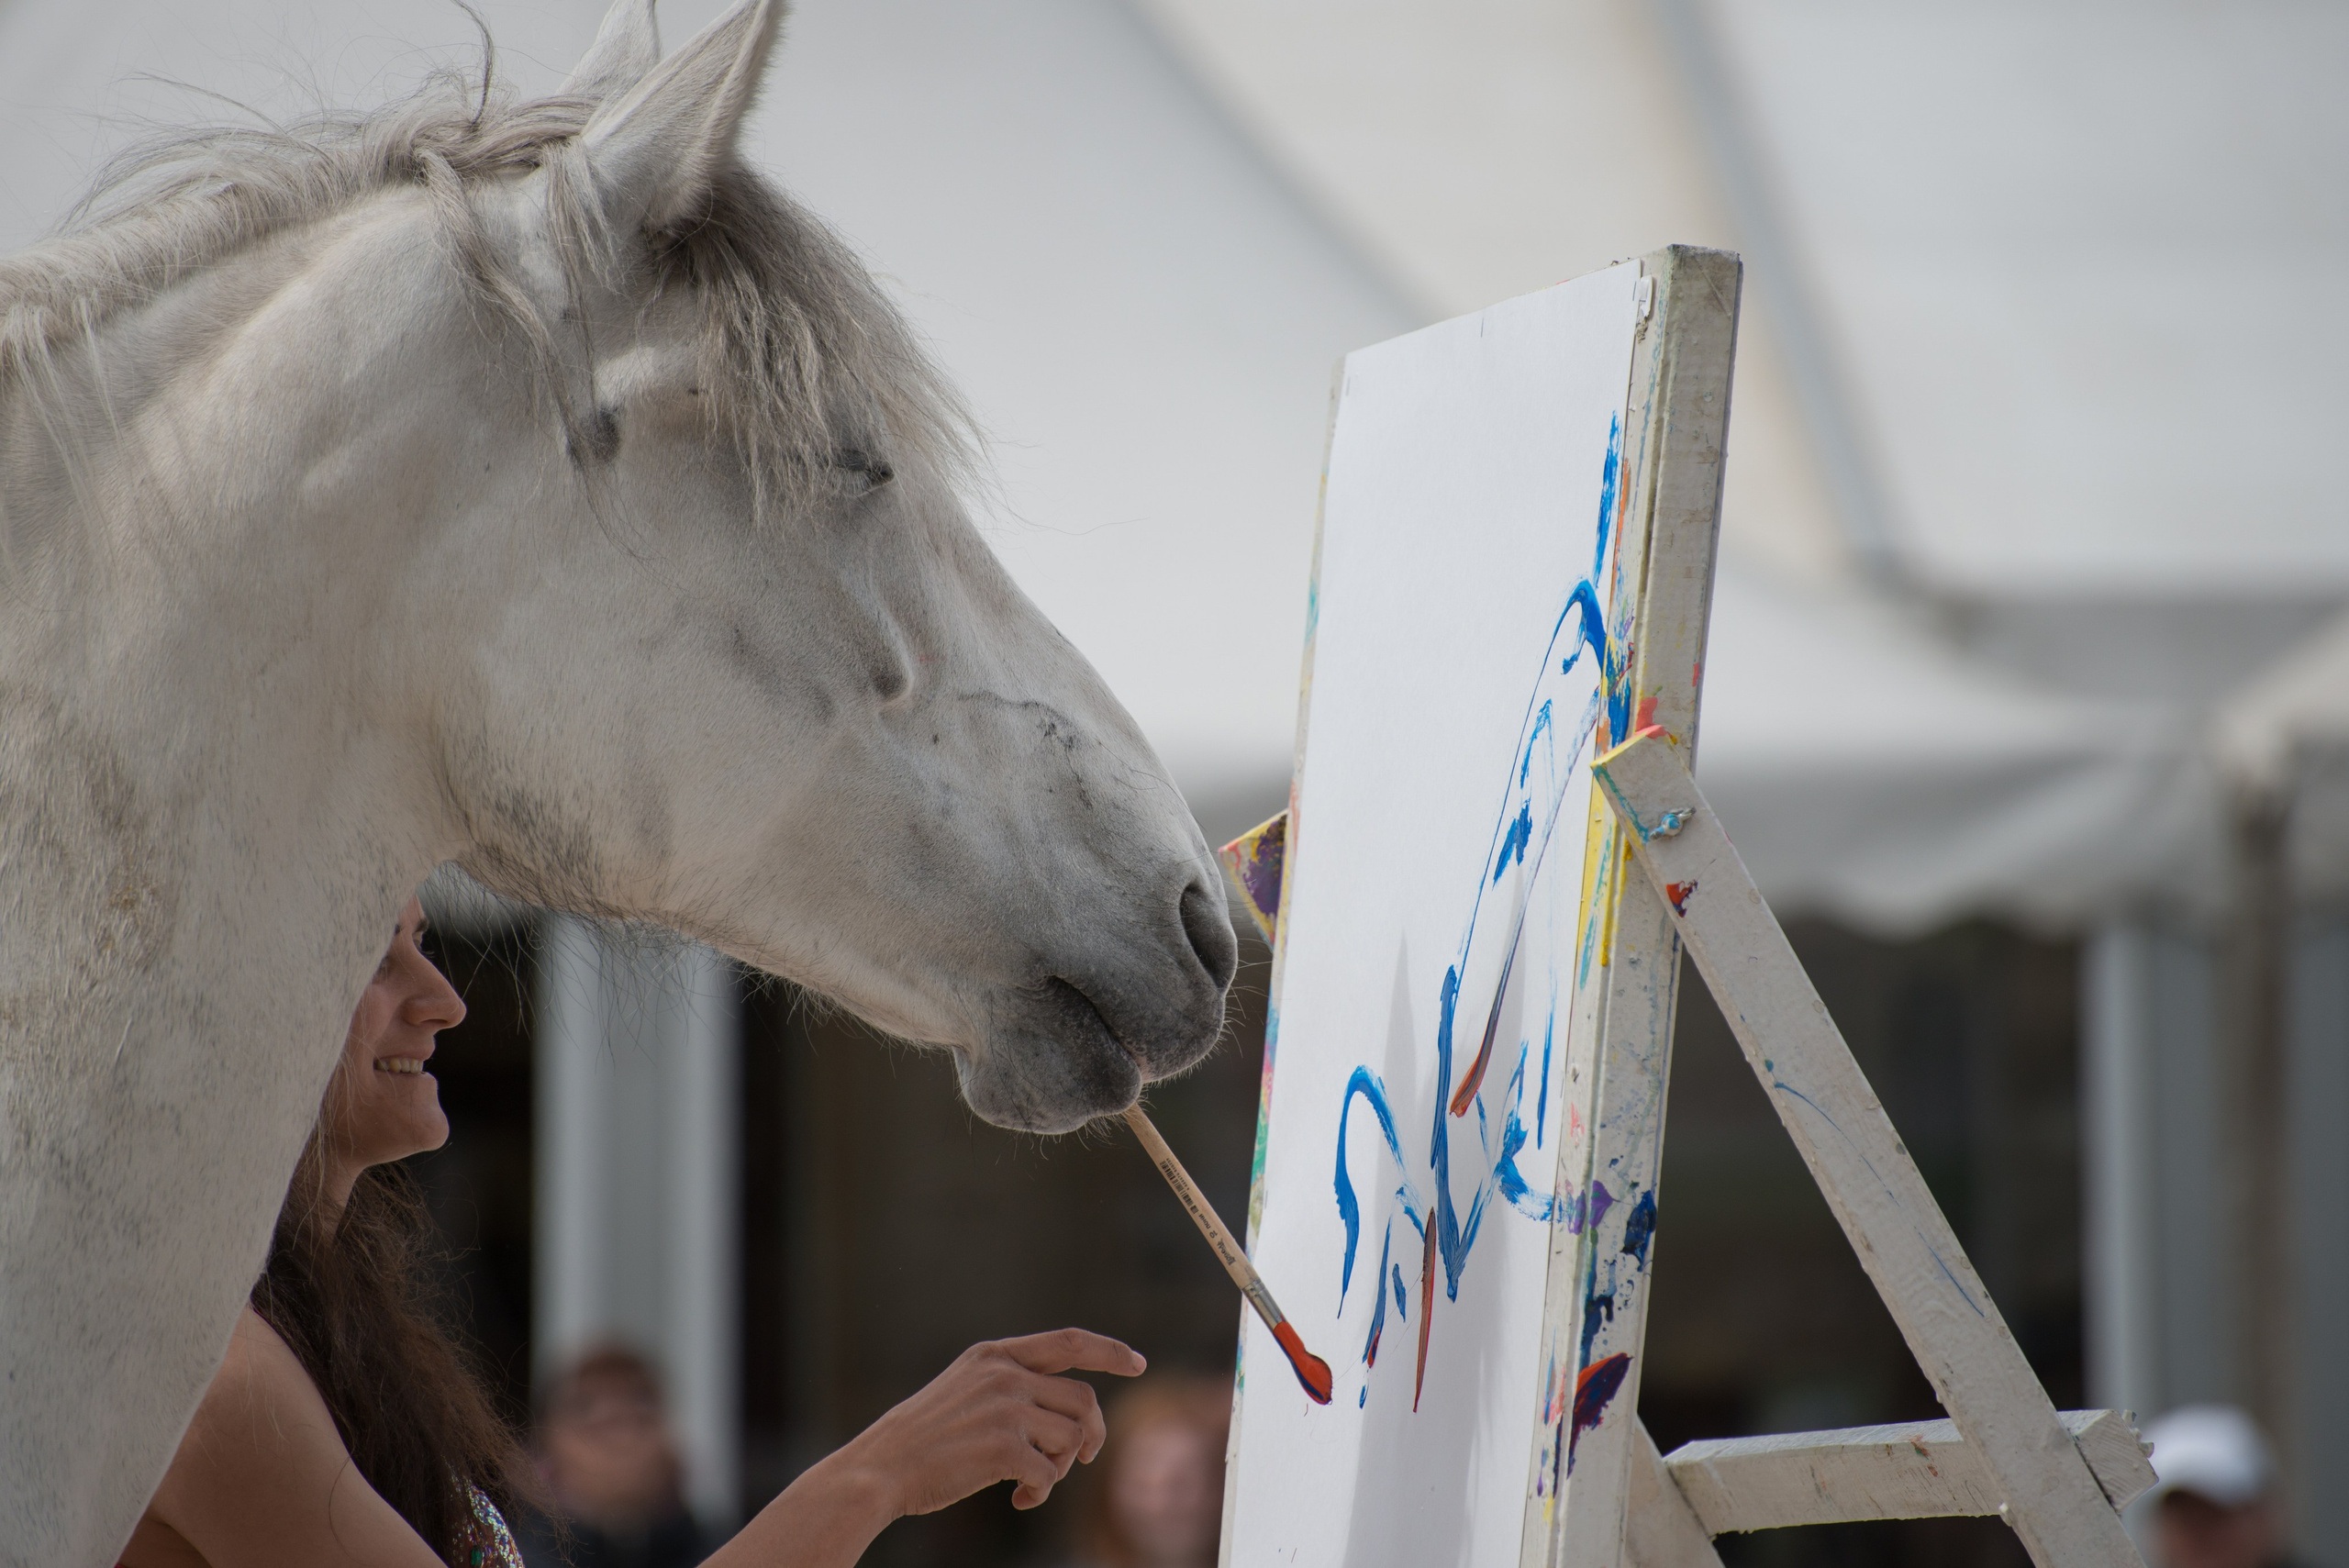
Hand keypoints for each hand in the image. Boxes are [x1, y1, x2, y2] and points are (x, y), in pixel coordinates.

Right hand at [827, 1328, 1145, 1514]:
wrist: (880, 1469)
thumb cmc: (924, 1439)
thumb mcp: (966, 1388)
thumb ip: (1012, 1385)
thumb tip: (1075, 1411)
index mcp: (994, 1355)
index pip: (1069, 1341)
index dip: (1109, 1351)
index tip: (1137, 1363)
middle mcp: (1004, 1374)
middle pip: (1083, 1399)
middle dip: (1091, 1434)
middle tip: (1081, 1460)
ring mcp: (1004, 1409)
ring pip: (1073, 1436)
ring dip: (1063, 1467)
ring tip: (1035, 1480)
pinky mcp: (1003, 1448)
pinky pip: (1050, 1473)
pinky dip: (1042, 1491)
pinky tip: (1019, 1499)